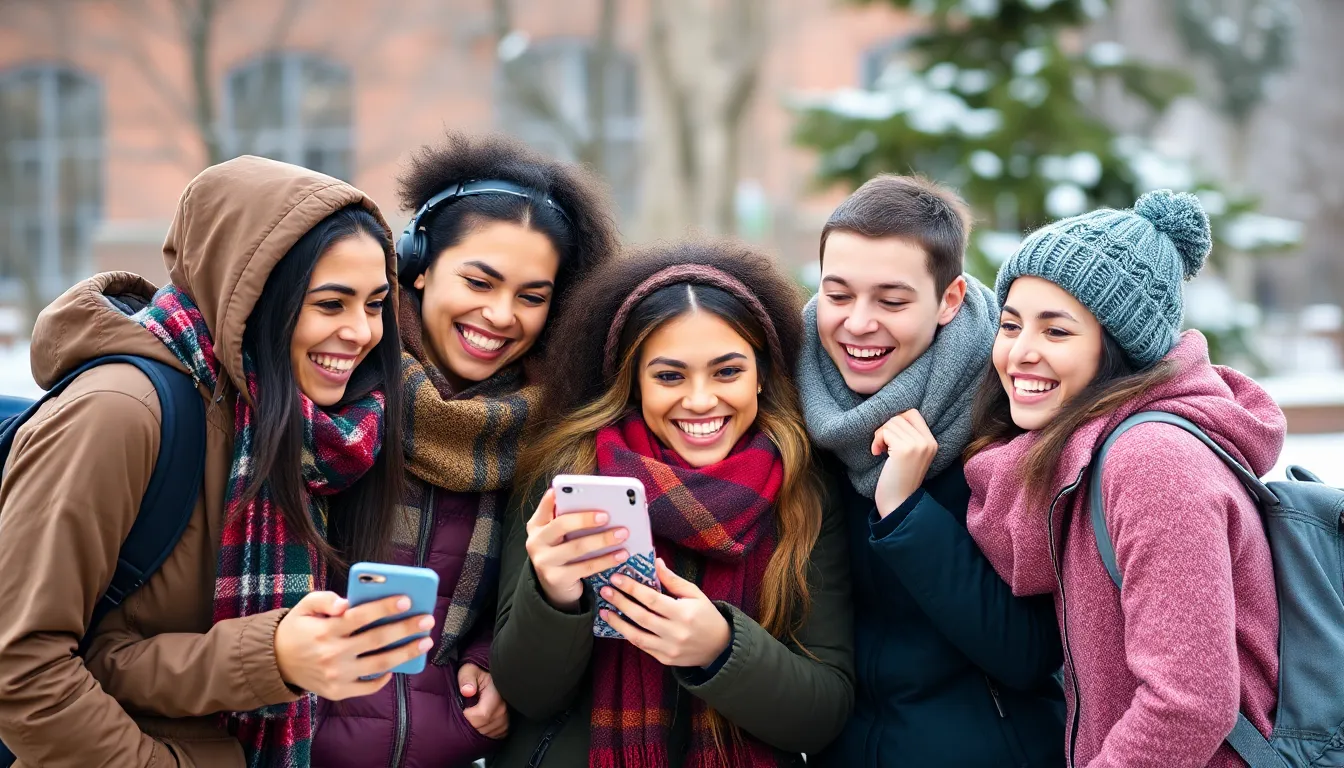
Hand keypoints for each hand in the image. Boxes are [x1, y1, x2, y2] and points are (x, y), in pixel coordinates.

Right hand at [274, 591, 434, 700]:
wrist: (275, 663)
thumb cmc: (298, 629)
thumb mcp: (304, 606)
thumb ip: (325, 598)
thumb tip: (345, 603)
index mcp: (325, 630)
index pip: (360, 617)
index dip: (384, 608)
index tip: (407, 600)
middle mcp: (332, 654)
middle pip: (377, 640)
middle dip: (406, 628)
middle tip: (428, 620)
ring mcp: (337, 676)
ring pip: (380, 664)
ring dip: (406, 653)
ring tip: (425, 642)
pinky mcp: (338, 692)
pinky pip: (369, 687)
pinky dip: (385, 676)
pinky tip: (397, 664)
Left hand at [458, 663, 508, 738]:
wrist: (488, 677)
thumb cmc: (476, 674)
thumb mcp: (468, 670)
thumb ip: (466, 679)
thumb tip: (467, 691)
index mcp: (496, 694)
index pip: (483, 715)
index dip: (468, 716)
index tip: (463, 709)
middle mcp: (504, 707)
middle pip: (485, 727)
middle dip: (471, 723)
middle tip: (467, 711)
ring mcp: (507, 717)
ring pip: (490, 733)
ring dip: (478, 728)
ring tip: (473, 715)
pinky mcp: (507, 724)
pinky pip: (496, 735)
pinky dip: (486, 732)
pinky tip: (481, 722)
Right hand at [525, 488, 632, 610]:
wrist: (555, 587)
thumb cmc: (562, 553)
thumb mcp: (560, 535)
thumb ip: (569, 519)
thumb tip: (596, 502)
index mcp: (536, 525)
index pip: (545, 506)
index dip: (557, 497)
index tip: (576, 490)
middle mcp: (536, 541)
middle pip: (561, 525)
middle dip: (585, 519)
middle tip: (607, 515)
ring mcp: (544, 561)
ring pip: (577, 547)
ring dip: (603, 539)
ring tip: (622, 534)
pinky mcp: (557, 578)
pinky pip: (586, 567)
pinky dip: (606, 560)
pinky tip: (620, 554)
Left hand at [599, 558, 731, 667]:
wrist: (719, 647)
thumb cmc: (706, 615)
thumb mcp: (695, 594)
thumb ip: (673, 580)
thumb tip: (655, 562)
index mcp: (684, 613)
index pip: (652, 599)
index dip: (632, 588)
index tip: (617, 577)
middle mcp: (675, 632)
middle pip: (641, 616)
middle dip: (620, 602)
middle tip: (605, 590)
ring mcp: (669, 649)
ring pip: (637, 636)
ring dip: (618, 623)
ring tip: (604, 611)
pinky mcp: (665, 659)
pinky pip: (642, 646)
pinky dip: (629, 634)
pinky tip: (619, 624)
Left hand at [871, 409, 937, 517]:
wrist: (898, 503)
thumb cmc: (898, 480)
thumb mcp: (910, 455)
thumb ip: (908, 436)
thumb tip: (892, 415)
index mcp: (932, 442)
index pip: (912, 413)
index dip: (896, 421)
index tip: (889, 438)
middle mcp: (928, 442)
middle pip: (900, 416)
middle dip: (886, 429)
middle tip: (882, 446)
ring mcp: (918, 445)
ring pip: (891, 422)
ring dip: (880, 435)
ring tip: (880, 451)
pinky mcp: (905, 449)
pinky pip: (885, 431)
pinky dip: (877, 441)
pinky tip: (877, 453)